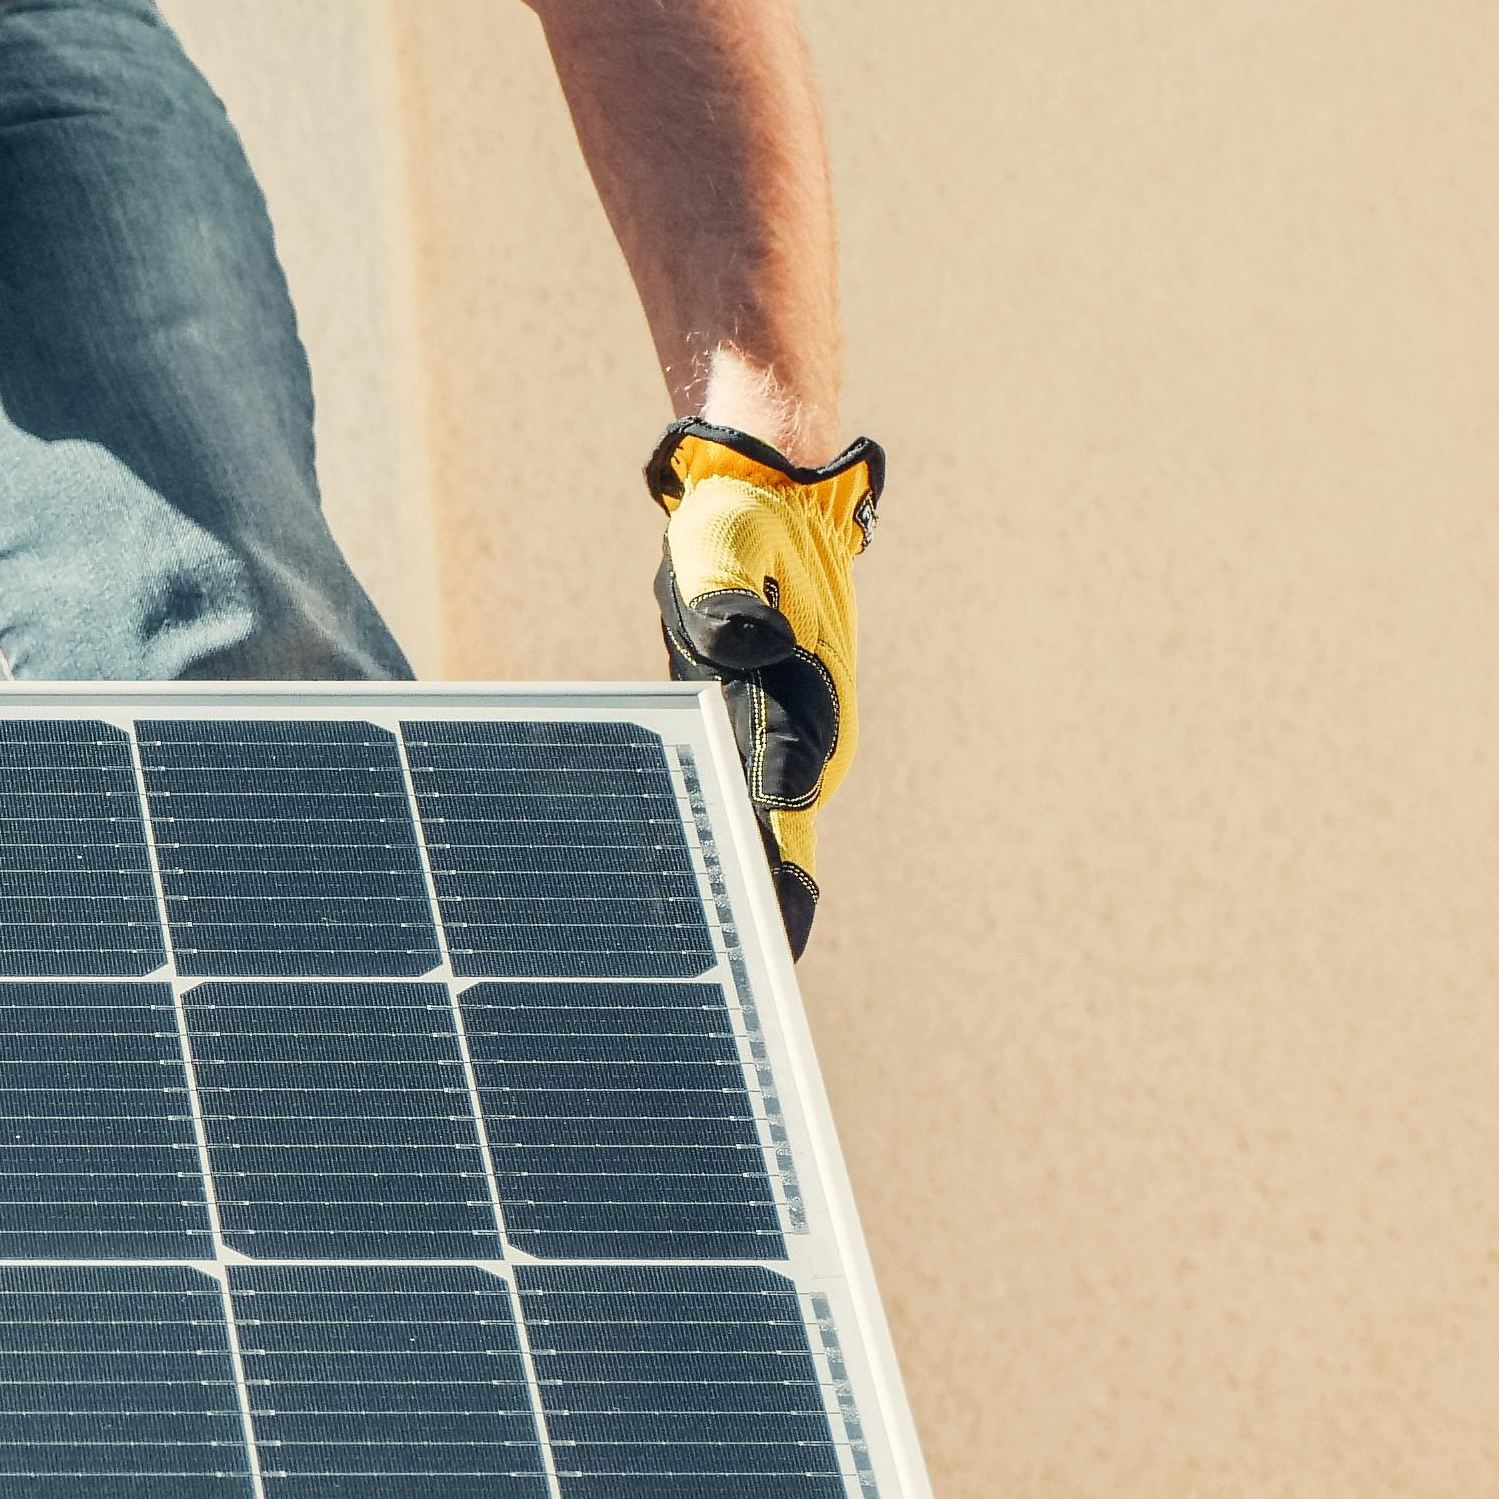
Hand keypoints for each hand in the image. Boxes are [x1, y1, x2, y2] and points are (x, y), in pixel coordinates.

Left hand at [648, 423, 882, 952]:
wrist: (774, 503)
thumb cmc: (744, 526)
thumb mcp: (727, 547)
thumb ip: (729, 600)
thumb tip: (749, 644)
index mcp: (805, 709)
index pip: (784, 811)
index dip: (773, 878)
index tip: (769, 944)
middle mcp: (803, 738)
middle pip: (778, 843)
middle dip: (761, 915)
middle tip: (737, 996)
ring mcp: (781, 738)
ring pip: (759, 829)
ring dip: (741, 890)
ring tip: (709, 974)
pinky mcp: (756, 729)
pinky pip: (737, 801)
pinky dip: (721, 847)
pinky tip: (693, 898)